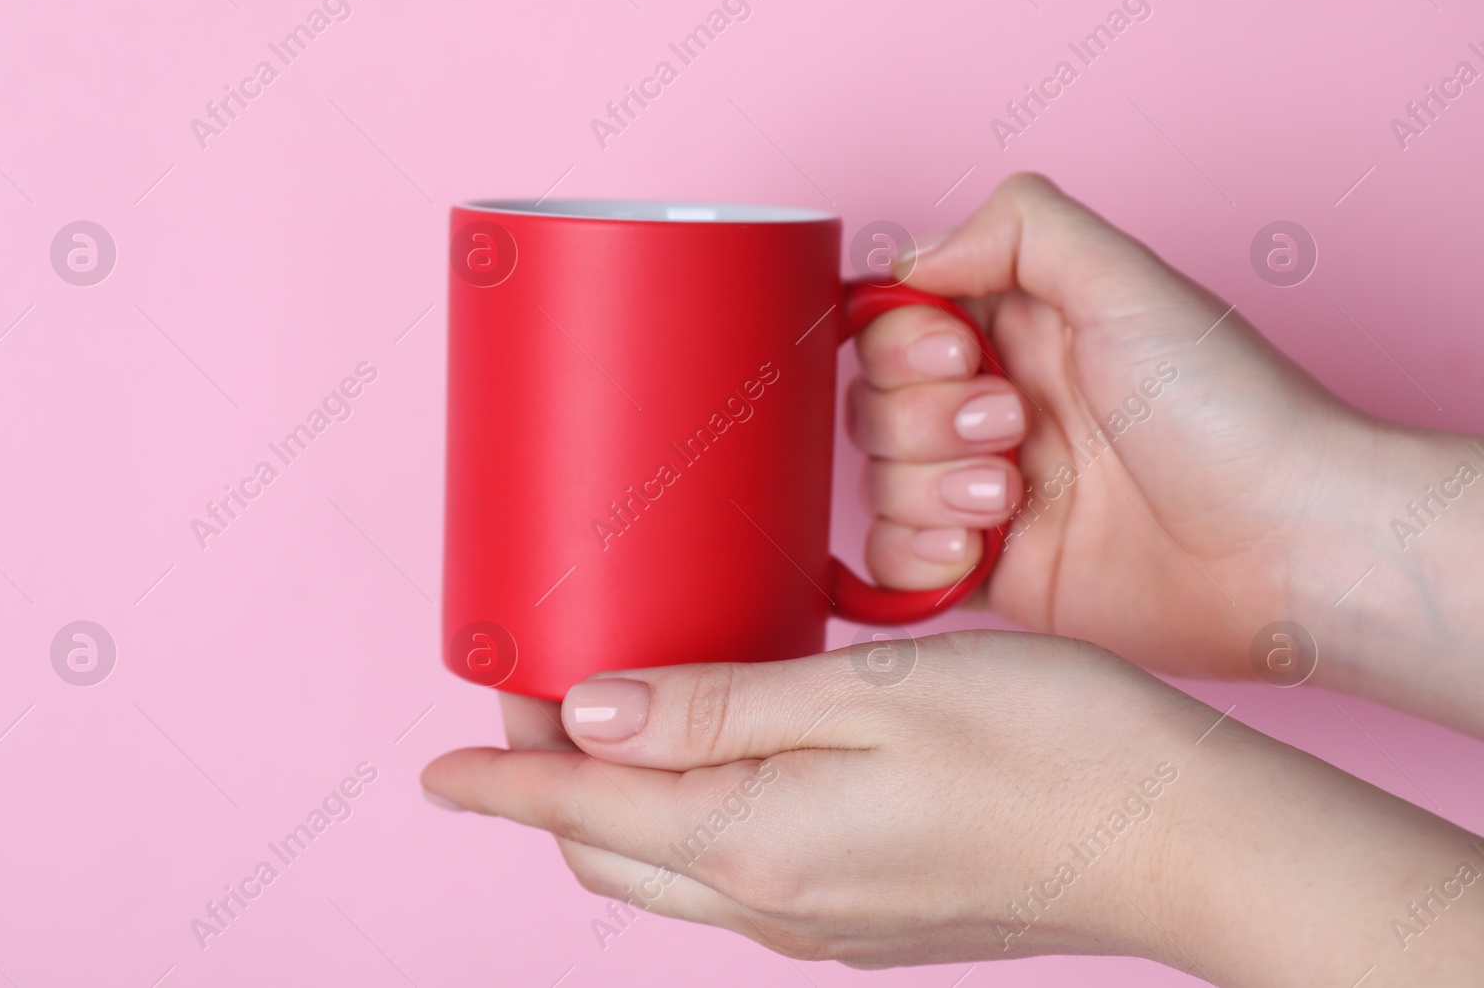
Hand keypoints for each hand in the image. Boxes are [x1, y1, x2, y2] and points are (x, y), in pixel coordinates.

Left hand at [425, 636, 1483, 981]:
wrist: (1180, 839)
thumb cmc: (1045, 747)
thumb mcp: (866, 697)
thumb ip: (717, 706)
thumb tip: (590, 713)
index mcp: (757, 843)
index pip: (583, 814)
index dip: (502, 783)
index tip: (440, 761)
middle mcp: (776, 903)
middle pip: (613, 852)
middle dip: (548, 790)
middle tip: (529, 706)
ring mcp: (824, 922)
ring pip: (670, 867)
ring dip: (618, 804)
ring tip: (609, 721)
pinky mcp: (868, 916)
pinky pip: (735, 871)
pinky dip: (689, 817)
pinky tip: (715, 756)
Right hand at [852, 173, 1483, 728]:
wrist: (1288, 546)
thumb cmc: (1229, 411)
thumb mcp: (1129, 281)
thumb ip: (1018, 226)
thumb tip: (912, 260)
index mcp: (1022, 330)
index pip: (893, 323)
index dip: (902, 342)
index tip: (959, 354)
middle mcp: (996, 406)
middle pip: (872, 404)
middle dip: (924, 419)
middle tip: (1016, 428)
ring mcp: (988, 492)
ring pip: (878, 482)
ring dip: (928, 487)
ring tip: (1013, 497)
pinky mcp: (992, 571)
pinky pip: (893, 562)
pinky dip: (915, 556)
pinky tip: (978, 550)